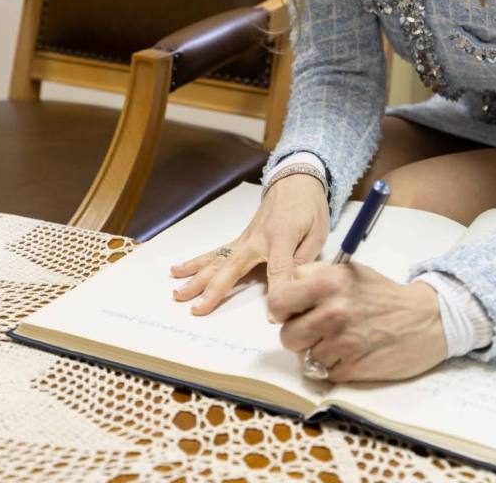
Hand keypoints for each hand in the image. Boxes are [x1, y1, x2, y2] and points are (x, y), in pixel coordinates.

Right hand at [170, 173, 329, 314]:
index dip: (277, 291)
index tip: (273, 316)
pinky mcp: (240, 239)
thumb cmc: (309, 206)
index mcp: (281, 237)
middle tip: (197, 309)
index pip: (278, 269)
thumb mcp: (318, 232)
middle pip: (232, 267)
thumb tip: (295, 286)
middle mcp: (257, 238)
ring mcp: (245, 238)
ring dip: (196, 277)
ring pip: (217, 260)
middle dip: (214, 289)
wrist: (295, 179)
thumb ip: (305, 260)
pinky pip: (216, 252)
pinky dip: (196, 262)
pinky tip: (178, 270)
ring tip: (177, 292)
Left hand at [268, 262, 447, 382]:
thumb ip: (312, 276)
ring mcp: (344, 343)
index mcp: (329, 282)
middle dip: (299, 335)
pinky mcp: (354, 368)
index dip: (281, 310)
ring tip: (341, 338)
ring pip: (306, 357)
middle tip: (317, 328)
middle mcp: (334, 311)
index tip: (291, 312)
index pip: (277, 302)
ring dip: (319, 351)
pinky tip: (354, 351)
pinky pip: (326, 373)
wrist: (425, 318)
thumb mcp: (347, 271)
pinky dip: (336, 366)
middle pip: (287, 336)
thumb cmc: (381, 293)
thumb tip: (280, 294)